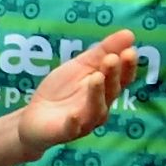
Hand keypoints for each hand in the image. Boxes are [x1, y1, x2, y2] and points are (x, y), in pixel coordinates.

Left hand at [17, 29, 136, 157]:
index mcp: (106, 90)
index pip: (122, 78)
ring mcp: (84, 121)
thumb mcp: (81, 65)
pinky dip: (74, 122)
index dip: (128, 66)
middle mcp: (100, 107)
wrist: (35, 116)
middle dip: (112, 75)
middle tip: (112, 59)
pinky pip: (72, 129)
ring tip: (96, 77)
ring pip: (96, 110)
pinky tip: (73, 115)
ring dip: (97, 94)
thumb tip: (130, 33)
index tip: (131, 50)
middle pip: (111, 92)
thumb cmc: (62, 90)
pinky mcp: (66, 132)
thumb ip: (103, 51)